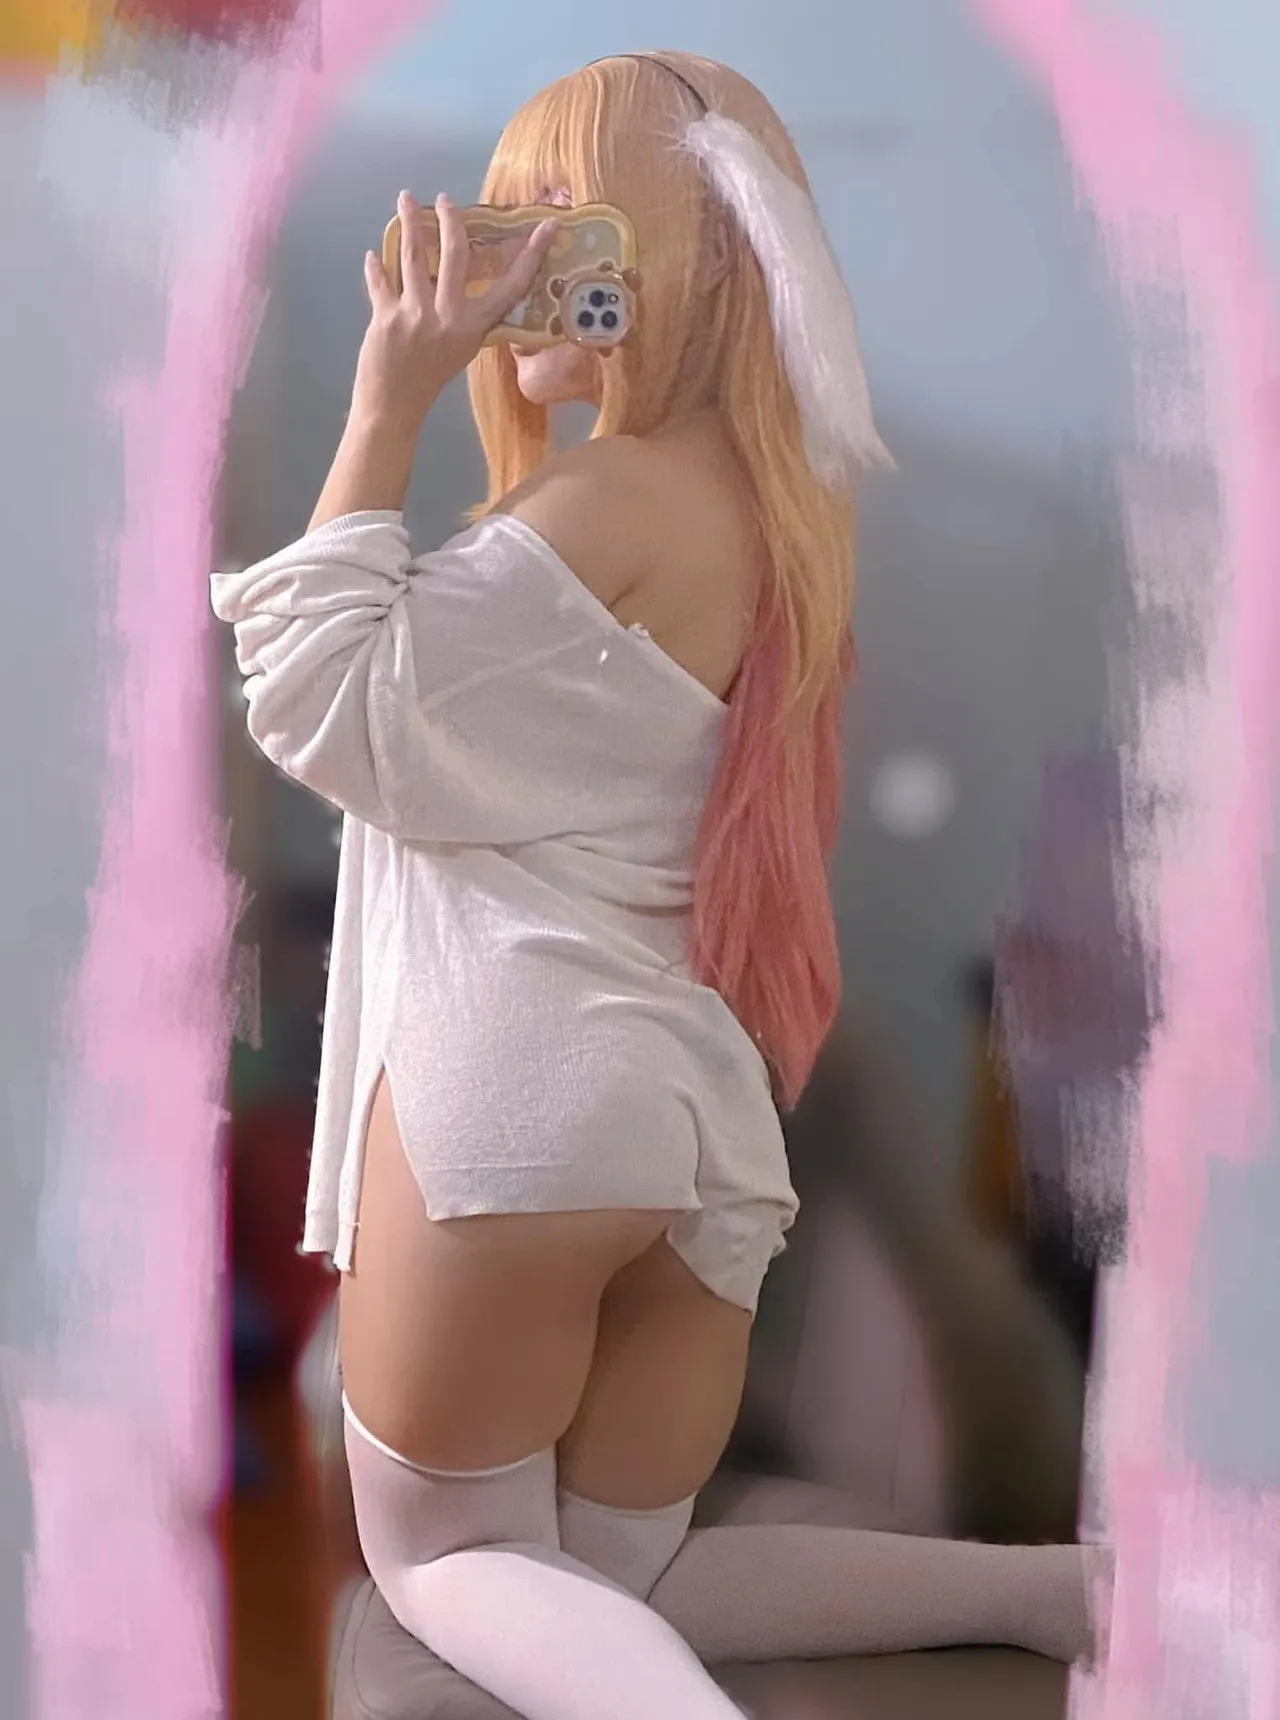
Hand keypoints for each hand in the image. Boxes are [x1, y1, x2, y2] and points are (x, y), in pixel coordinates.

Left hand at [350, 189, 557, 431]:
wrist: (395, 407)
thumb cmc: (430, 380)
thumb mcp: (460, 349)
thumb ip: (463, 317)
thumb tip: (454, 278)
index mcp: (474, 327)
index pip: (511, 287)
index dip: (531, 255)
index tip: (546, 227)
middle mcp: (449, 317)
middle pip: (456, 255)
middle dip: (451, 220)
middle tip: (445, 198)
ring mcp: (416, 315)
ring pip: (413, 257)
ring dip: (409, 223)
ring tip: (405, 199)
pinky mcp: (386, 317)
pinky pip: (380, 282)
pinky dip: (375, 268)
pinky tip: (373, 256)